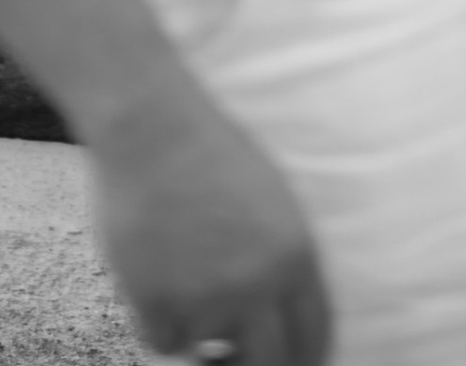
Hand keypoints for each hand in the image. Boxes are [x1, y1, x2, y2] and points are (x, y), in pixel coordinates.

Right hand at [89, 72, 331, 365]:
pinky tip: (151, 271)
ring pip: (205, 352)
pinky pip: (162, 341)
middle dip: (250, 365)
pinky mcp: (160, 305)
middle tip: (231, 359)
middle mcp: (260, 286)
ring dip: (194, 326)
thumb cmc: (208, 149)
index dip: (305, 360)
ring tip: (178, 266)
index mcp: (297, 255)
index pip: (316, 336)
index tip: (292, 365)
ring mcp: (209, 300)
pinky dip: (156, 319)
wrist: (150, 124)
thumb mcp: (272, 199)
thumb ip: (282, 261)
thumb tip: (279, 318)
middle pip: (270, 364)